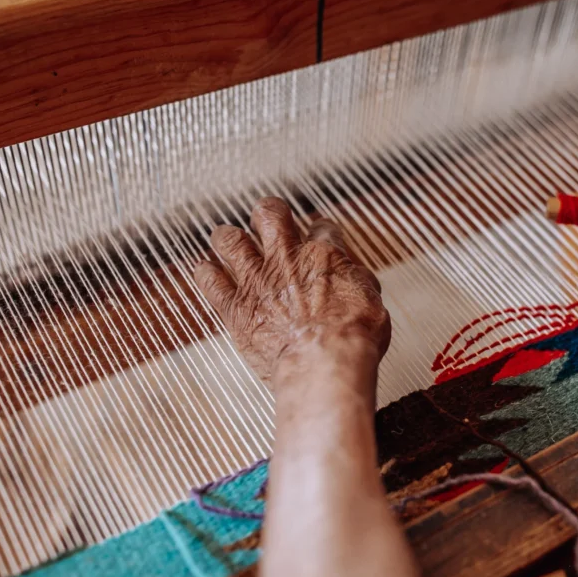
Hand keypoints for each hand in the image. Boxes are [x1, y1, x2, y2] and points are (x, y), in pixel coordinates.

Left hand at [194, 198, 390, 383]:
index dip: (319, 230)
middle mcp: (286, 259)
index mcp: (323, 255)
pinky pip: (210, 281)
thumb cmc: (352, 337)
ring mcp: (257, 281)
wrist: (324, 362)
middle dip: (266, 214)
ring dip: (227, 238)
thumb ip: (357, 282)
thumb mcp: (371, 301)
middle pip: (269, 215)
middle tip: (265, 220)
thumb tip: (354, 277)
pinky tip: (206, 271)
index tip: (316, 236)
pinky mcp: (235, 307)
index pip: (320, 227)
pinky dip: (206, 274)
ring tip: (227, 239)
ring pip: (230, 240)